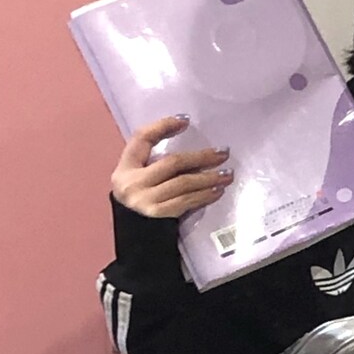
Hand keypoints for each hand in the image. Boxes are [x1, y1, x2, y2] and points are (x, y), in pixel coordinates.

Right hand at [111, 116, 233, 217]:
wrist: (135, 232)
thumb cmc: (143, 196)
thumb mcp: (142, 175)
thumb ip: (157, 159)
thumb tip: (185, 128)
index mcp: (125, 166)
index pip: (142, 138)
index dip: (162, 126)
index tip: (186, 120)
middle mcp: (131, 182)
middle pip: (172, 163)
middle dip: (201, 157)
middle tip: (223, 153)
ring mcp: (144, 200)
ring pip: (183, 183)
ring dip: (209, 178)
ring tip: (227, 174)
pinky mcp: (157, 215)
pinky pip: (186, 201)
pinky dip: (204, 195)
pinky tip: (217, 191)